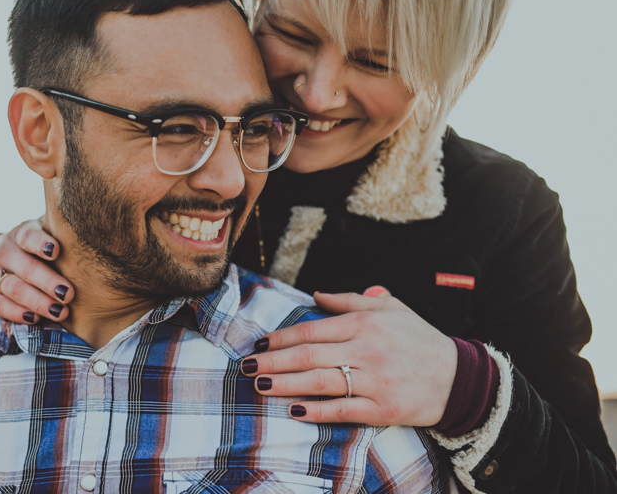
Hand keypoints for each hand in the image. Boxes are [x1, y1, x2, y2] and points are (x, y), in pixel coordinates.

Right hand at [0, 220, 73, 323]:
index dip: (41, 243)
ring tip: (59, 312)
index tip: (56, 251)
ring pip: (14, 288)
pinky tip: (34, 319)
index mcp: (21, 234)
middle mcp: (3, 250)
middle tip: (68, 294)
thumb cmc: (32, 251)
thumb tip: (92, 238)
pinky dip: (16, 314)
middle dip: (48, 282)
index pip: (29, 236)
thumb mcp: (42, 236)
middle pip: (26, 268)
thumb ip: (62, 237)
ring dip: (38, 302)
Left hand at [241, 290, 456, 426]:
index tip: (260, 342)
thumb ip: (350, 300)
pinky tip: (294, 410)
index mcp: (366, 324)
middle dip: (273, 361)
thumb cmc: (419, 339)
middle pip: (309, 356)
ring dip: (285, 385)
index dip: (282, 337)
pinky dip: (317, 411)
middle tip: (246, 367)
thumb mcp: (390, 308)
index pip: (313, 330)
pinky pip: (343, 410)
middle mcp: (368, 350)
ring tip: (260, 386)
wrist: (459, 377)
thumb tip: (316, 294)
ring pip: (321, 382)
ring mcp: (375, 382)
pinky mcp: (384, 409)